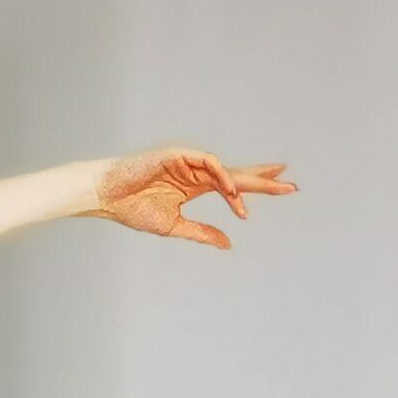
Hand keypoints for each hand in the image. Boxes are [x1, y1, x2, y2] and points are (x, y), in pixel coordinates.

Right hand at [90, 147, 296, 248]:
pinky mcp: (179, 155)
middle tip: (290, 186)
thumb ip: (201, 233)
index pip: (232, 184)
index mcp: (194, 187)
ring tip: (262, 193)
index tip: (283, 188)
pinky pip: (208, 163)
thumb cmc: (132, 209)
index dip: (256, 185)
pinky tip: (231, 189)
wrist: (107, 197)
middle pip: (236, 175)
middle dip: (263, 180)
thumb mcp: (173, 226)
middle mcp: (195, 172)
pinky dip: (222, 175)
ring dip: (244, 184)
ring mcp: (188, 162)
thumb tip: (228, 243)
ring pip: (225, 170)